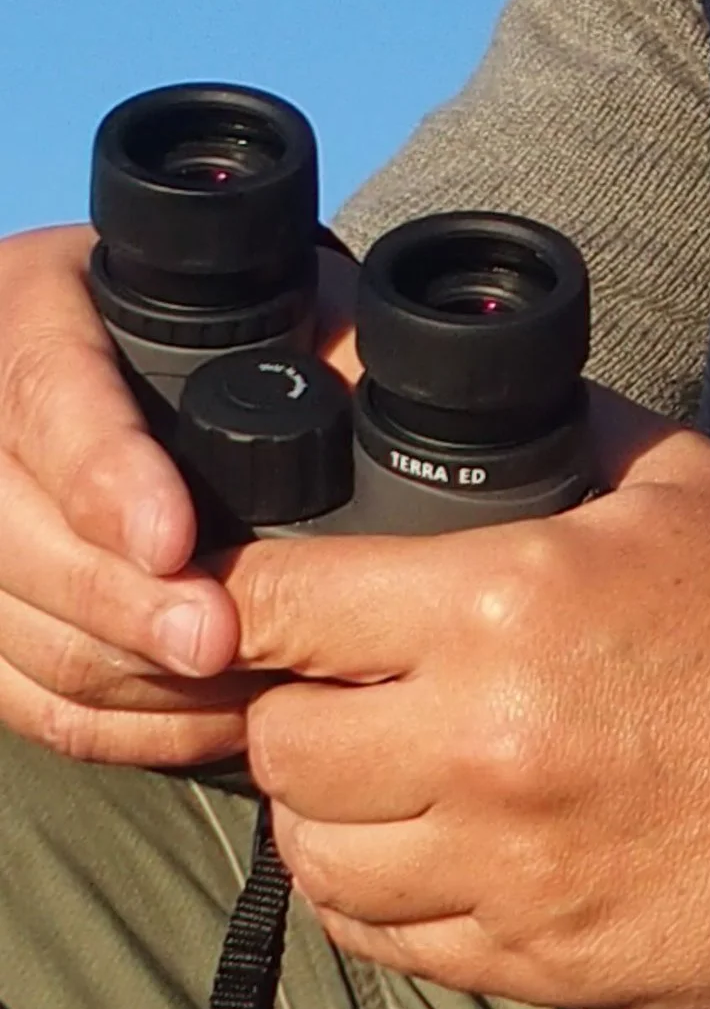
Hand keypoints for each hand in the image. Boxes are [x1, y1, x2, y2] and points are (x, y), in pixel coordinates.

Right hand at [0, 222, 349, 767]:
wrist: (150, 350)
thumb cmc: (225, 312)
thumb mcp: (255, 287)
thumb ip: (309, 326)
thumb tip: (376, 388)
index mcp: (39, 305)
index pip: (48, 394)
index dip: (105, 477)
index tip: (174, 541)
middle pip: (13, 532)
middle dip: (123, 605)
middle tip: (222, 646)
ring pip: (16, 626)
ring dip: (129, 674)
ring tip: (241, 687)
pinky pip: (22, 691)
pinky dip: (114, 721)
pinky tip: (203, 719)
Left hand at [233, 410, 709, 1008]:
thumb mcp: (675, 480)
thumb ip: (538, 427)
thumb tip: (408, 377)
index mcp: (506, 603)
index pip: (276, 606)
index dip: (246, 598)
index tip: (256, 599)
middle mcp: (484, 744)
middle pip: (278, 743)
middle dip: (290, 707)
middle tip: (339, 686)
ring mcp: (509, 870)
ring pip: (313, 856)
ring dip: (328, 809)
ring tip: (381, 770)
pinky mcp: (540, 962)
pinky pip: (384, 942)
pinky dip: (378, 894)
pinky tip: (423, 846)